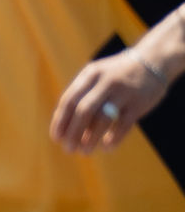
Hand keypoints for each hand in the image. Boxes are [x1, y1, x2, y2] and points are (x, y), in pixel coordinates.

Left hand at [52, 40, 176, 151]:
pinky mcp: (139, 103)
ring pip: (102, 119)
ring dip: (91, 139)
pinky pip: (123, 124)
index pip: (69, 100)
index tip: (56, 138)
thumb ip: (82, 96)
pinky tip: (107, 147)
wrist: (153, 59)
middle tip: (68, 149)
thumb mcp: (97, 76)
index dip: (60, 121)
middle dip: (73, 132)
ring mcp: (123, 92)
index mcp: (90, 74)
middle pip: (83, 111)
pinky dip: (114, 138)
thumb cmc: (117, 74)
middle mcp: (105, 82)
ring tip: (84, 152)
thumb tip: (66, 128)